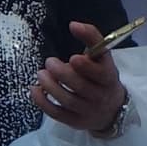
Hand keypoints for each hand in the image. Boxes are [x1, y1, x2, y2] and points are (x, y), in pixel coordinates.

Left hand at [38, 20, 127, 134]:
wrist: (111, 110)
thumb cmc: (102, 76)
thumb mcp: (103, 58)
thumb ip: (92, 38)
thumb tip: (73, 24)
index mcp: (109, 77)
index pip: (101, 72)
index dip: (87, 67)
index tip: (73, 57)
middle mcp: (100, 95)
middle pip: (81, 86)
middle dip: (62, 73)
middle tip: (49, 62)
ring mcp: (88, 110)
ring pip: (67, 99)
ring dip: (51, 86)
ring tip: (41, 74)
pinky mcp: (75, 121)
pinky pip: (57, 113)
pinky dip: (43, 102)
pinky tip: (34, 90)